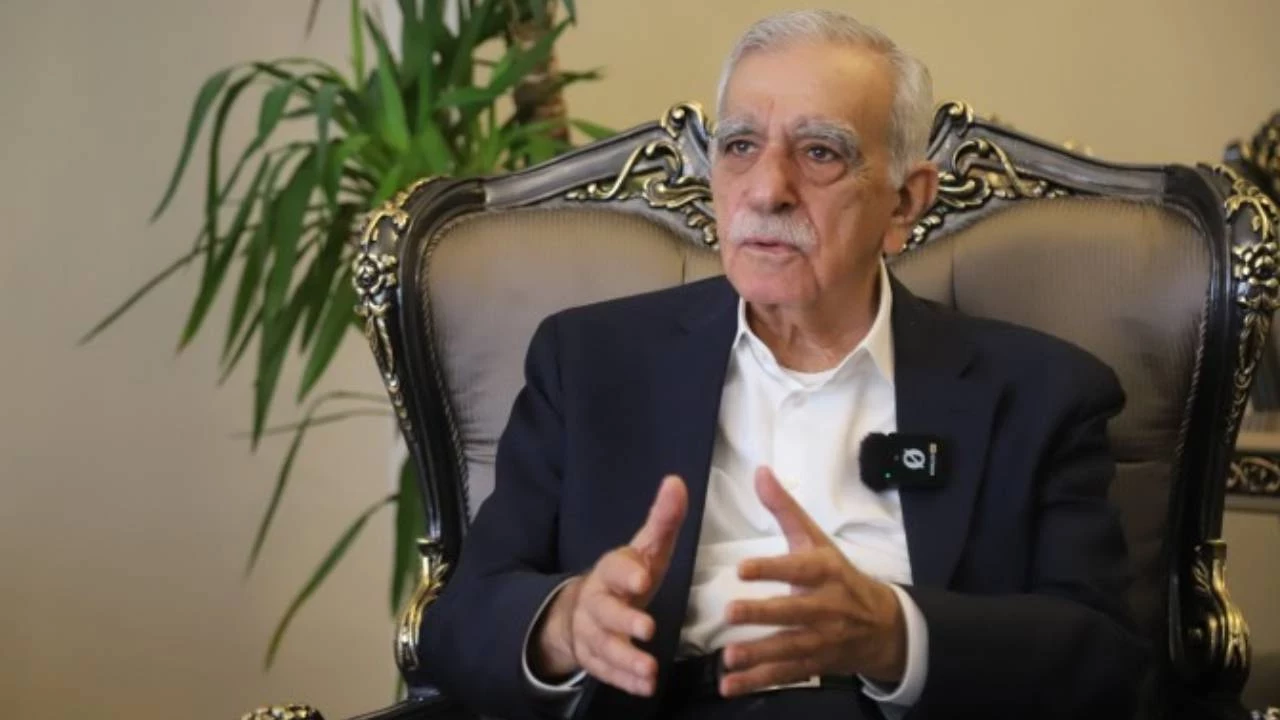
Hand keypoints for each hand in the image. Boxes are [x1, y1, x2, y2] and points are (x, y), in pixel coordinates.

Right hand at [532, 475, 687, 696]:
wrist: (584, 609)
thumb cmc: (628, 575)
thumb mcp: (646, 548)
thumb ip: (663, 520)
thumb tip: (677, 482)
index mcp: (610, 572)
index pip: (614, 569)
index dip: (626, 575)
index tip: (642, 580)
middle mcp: (596, 603)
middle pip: (605, 612)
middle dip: (624, 622)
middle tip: (647, 629)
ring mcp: (592, 633)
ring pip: (603, 647)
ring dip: (626, 659)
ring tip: (650, 671)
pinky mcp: (594, 659)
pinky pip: (606, 672)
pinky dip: (624, 680)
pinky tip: (645, 687)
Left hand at [719, 467, 905, 696]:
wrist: (882, 626)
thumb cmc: (839, 576)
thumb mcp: (816, 539)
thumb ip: (784, 509)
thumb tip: (759, 472)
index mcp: (825, 571)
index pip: (799, 568)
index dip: (772, 568)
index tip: (742, 568)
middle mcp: (826, 606)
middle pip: (793, 611)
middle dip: (762, 614)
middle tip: (730, 613)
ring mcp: (822, 639)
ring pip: (788, 648)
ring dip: (758, 654)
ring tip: (728, 657)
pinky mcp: (815, 664)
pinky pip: (785, 674)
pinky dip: (758, 681)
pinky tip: (730, 686)